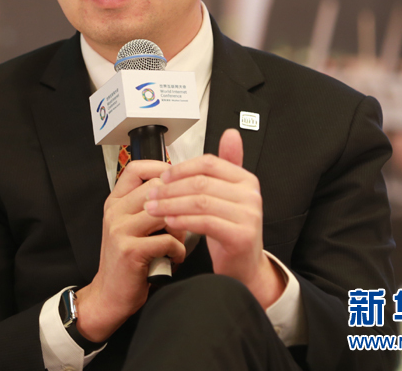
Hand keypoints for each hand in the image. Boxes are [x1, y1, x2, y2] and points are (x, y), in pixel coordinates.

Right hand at [75, 159, 186, 342]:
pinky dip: (178, 250)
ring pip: (164, 212)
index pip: (136, 169)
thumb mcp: (131, 228)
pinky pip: (167, 240)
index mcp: (115, 202)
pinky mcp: (130, 250)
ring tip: (181, 240)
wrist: (109, 296)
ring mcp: (120, 230)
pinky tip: (175, 258)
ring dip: (181, 226)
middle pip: (156, 189)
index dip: (161, 169)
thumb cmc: (128, 262)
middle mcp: (115, 211)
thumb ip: (146, 208)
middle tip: (187, 218)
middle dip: (179, 202)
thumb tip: (181, 190)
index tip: (180, 180)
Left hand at [143, 129, 284, 308]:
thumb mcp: (227, 196)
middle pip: (201, 182)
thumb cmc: (230, 230)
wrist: (245, 268)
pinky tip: (168, 222)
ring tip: (152, 208)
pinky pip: (205, 222)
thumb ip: (226, 166)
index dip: (181, 168)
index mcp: (246, 179)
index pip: (209, 163)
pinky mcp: (241, 235)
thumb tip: (230, 133)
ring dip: (171, 203)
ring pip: (200, 201)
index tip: (162, 177)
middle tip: (151, 194)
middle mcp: (251, 194)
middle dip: (170, 188)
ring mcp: (248, 215)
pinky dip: (183, 220)